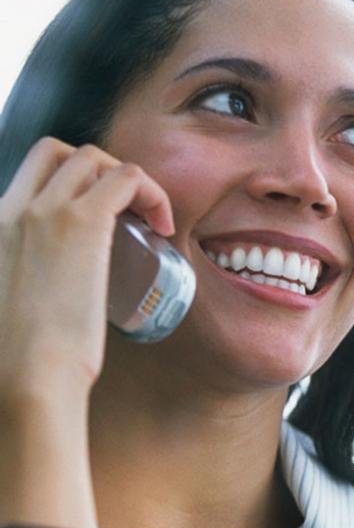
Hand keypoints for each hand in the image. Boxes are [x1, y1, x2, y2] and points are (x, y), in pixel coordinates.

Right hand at [0, 137, 174, 401]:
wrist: (26, 376)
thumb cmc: (22, 358)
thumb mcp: (12, 302)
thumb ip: (26, 281)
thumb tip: (48, 295)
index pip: (31, 173)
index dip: (72, 182)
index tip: (103, 217)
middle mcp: (13, 208)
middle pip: (59, 152)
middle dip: (99, 169)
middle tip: (127, 210)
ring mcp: (47, 210)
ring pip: (95, 157)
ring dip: (128, 179)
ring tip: (149, 219)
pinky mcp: (84, 222)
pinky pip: (129, 177)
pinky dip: (153, 192)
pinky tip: (164, 225)